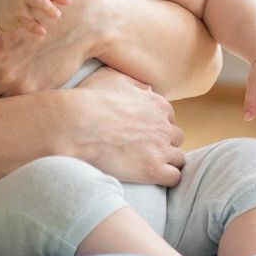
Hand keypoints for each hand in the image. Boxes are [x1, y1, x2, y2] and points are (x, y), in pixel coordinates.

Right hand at [65, 66, 187, 184]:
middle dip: (163, 143)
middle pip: (176, 138)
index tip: (143, 133)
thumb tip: (146, 89)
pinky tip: (151, 177)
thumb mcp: (111, 78)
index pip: (169, 118)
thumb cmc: (89, 100)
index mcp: (157, 104)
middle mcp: (163, 126)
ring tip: (147, 166)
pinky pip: (174, 177)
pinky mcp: (152, 170)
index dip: (156, 126)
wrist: (76, 125)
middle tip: (144, 150)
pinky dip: (166, 178)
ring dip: (166, 161)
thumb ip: (133, 82)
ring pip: (178, 158)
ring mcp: (159, 149)